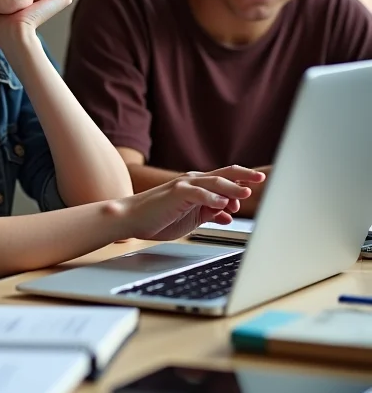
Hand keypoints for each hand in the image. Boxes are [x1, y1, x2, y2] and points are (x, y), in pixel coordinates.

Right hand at [118, 165, 265, 241]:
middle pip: (224, 174)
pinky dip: (211, 198)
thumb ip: (209, 212)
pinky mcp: (176, 193)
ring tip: (247, 192)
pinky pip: (198, 193)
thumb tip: (228, 213)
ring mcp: (184, 186)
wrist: (131, 218)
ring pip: (214, 182)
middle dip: (244, 176)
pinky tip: (222, 204)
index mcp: (197, 187)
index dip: (240, 185)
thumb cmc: (158, 218)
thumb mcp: (191, 218)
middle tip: (261, 178)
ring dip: (232, 187)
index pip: (224, 180)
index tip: (252, 194)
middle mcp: (192, 182)